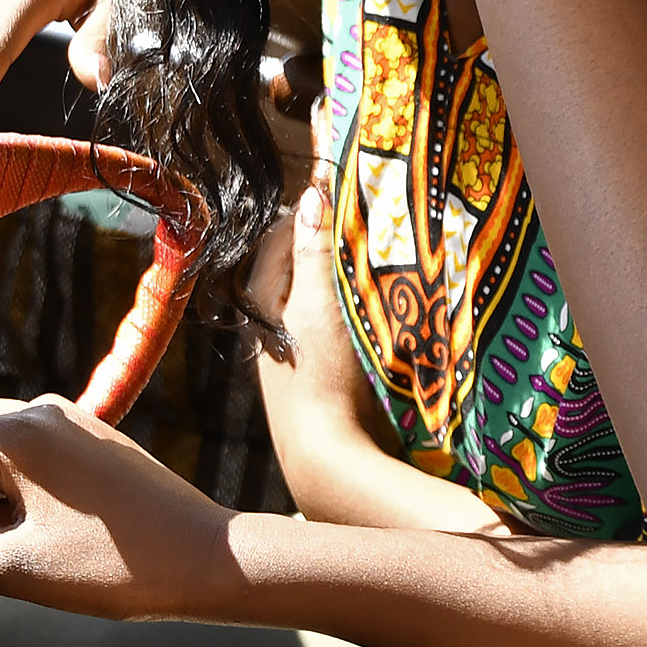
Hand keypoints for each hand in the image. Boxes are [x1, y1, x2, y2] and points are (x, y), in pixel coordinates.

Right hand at [0, 395, 238, 619]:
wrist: (210, 557)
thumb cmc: (112, 565)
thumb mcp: (16, 569)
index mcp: (10, 436)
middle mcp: (38, 412)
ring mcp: (72, 421)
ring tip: (12, 542)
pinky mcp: (97, 438)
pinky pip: (33, 450)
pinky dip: (20, 484)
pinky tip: (44, 529)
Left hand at [250, 182, 386, 470]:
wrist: (330, 454)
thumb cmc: (320, 377)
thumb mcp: (317, 306)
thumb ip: (314, 251)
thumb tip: (310, 193)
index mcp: (262, 299)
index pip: (282, 234)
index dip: (312, 210)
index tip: (347, 192)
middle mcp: (274, 320)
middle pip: (303, 262)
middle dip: (334, 241)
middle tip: (373, 221)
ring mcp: (298, 345)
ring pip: (323, 292)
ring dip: (349, 275)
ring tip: (384, 257)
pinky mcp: (323, 366)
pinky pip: (338, 320)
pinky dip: (356, 305)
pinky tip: (383, 304)